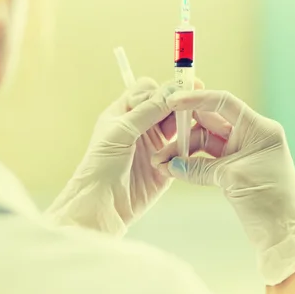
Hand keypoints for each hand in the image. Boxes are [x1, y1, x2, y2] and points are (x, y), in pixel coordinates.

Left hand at [45, 77, 205, 235]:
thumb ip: (146, 110)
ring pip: (178, 125)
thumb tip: (171, 90)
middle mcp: (140, 125)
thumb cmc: (100, 166)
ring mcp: (154, 144)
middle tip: (194, 105)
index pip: (148, 90)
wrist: (102, 205)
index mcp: (124, 112)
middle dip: (180, 104)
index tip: (182, 89)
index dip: (164, 89)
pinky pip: (183, 148)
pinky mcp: (166, 163)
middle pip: (167, 105)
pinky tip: (187, 147)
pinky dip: (188, 145)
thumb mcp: (121, 132)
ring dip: (185, 124)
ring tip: (192, 127)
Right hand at [152, 89, 294, 285]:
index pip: (223, 103)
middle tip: (160, 139)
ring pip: (204, 142)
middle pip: (209, 122)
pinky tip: (172, 170)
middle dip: (182, 130)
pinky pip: (205, 160)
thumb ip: (198, 168)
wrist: (284, 236)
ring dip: (182, 151)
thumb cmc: (270, 202)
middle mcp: (250, 135)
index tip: (172, 101)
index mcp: (258, 128)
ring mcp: (241, 152)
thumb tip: (170, 165)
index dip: (196, 99)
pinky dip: (189, 164)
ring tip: (161, 163)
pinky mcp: (233, 169)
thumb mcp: (231, 179)